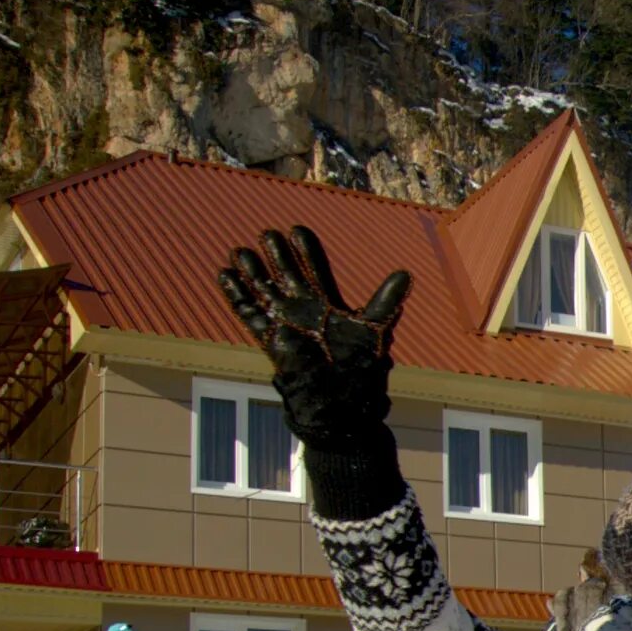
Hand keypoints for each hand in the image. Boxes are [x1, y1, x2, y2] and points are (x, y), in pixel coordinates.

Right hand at [216, 226, 407, 450]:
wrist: (342, 400)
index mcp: (326, 302)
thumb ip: (386, 301)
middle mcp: (302, 308)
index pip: (314, 268)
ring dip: (252, 272)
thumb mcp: (375, 328)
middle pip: (285, 274)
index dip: (306, 250)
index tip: (297, 230)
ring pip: (264, 290)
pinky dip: (236, 295)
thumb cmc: (359, 366)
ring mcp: (284, 322)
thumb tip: (406, 273)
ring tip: (240, 250)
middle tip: (267, 232)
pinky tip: (225, 275)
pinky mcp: (270, 338)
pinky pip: (248, 313)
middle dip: (276, 254)